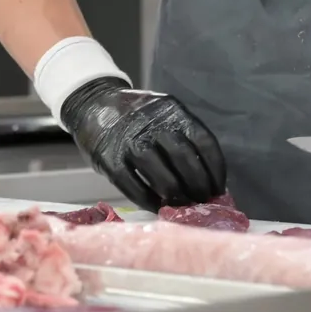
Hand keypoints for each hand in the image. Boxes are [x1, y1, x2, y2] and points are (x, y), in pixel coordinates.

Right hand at [60, 77, 226, 211]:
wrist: (92, 104)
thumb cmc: (134, 114)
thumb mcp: (161, 111)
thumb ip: (180, 133)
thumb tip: (205, 171)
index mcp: (171, 110)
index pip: (203, 140)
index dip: (215, 167)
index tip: (219, 186)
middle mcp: (153, 125)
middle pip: (185, 160)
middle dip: (199, 185)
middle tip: (204, 200)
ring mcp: (131, 144)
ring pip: (163, 178)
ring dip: (178, 197)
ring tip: (185, 207)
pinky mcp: (111, 163)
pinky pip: (137, 189)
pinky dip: (152, 203)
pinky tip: (160, 208)